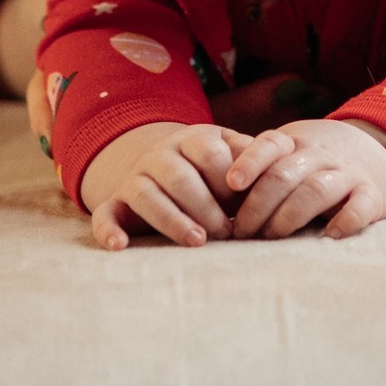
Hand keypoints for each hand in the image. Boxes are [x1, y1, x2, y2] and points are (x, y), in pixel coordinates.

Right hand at [81, 121, 257, 250]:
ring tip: (196, 241)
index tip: (242, 203)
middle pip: (179, 176)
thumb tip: (280, 169)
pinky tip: (120, 246)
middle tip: (227, 233)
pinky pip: (105, 213)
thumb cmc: (215, 170)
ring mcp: (135, 177)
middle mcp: (161, 155)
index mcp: (195, 139)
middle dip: (204, 205)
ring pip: (146, 193)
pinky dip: (108, 230)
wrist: (167, 169)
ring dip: (171, 219)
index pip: (210, 152)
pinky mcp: (115, 202)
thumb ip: (254, 158)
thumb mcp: (234, 155)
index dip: (226, 178)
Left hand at [225, 119, 385, 240]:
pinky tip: (330, 235)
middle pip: (284, 174)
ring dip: (289, 216)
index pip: (269, 145)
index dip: (249, 162)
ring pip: (315, 190)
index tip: (231, 184)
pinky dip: (346, 220)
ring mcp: (347, 173)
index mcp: (295, 142)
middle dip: (258, 205)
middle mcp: (320, 154)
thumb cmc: (316, 160)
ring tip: (271, 236)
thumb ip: (261, 169)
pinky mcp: (373, 194)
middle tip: (241, 231)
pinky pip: (360, 206)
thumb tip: (211, 200)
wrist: (377, 151)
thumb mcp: (290, 152)